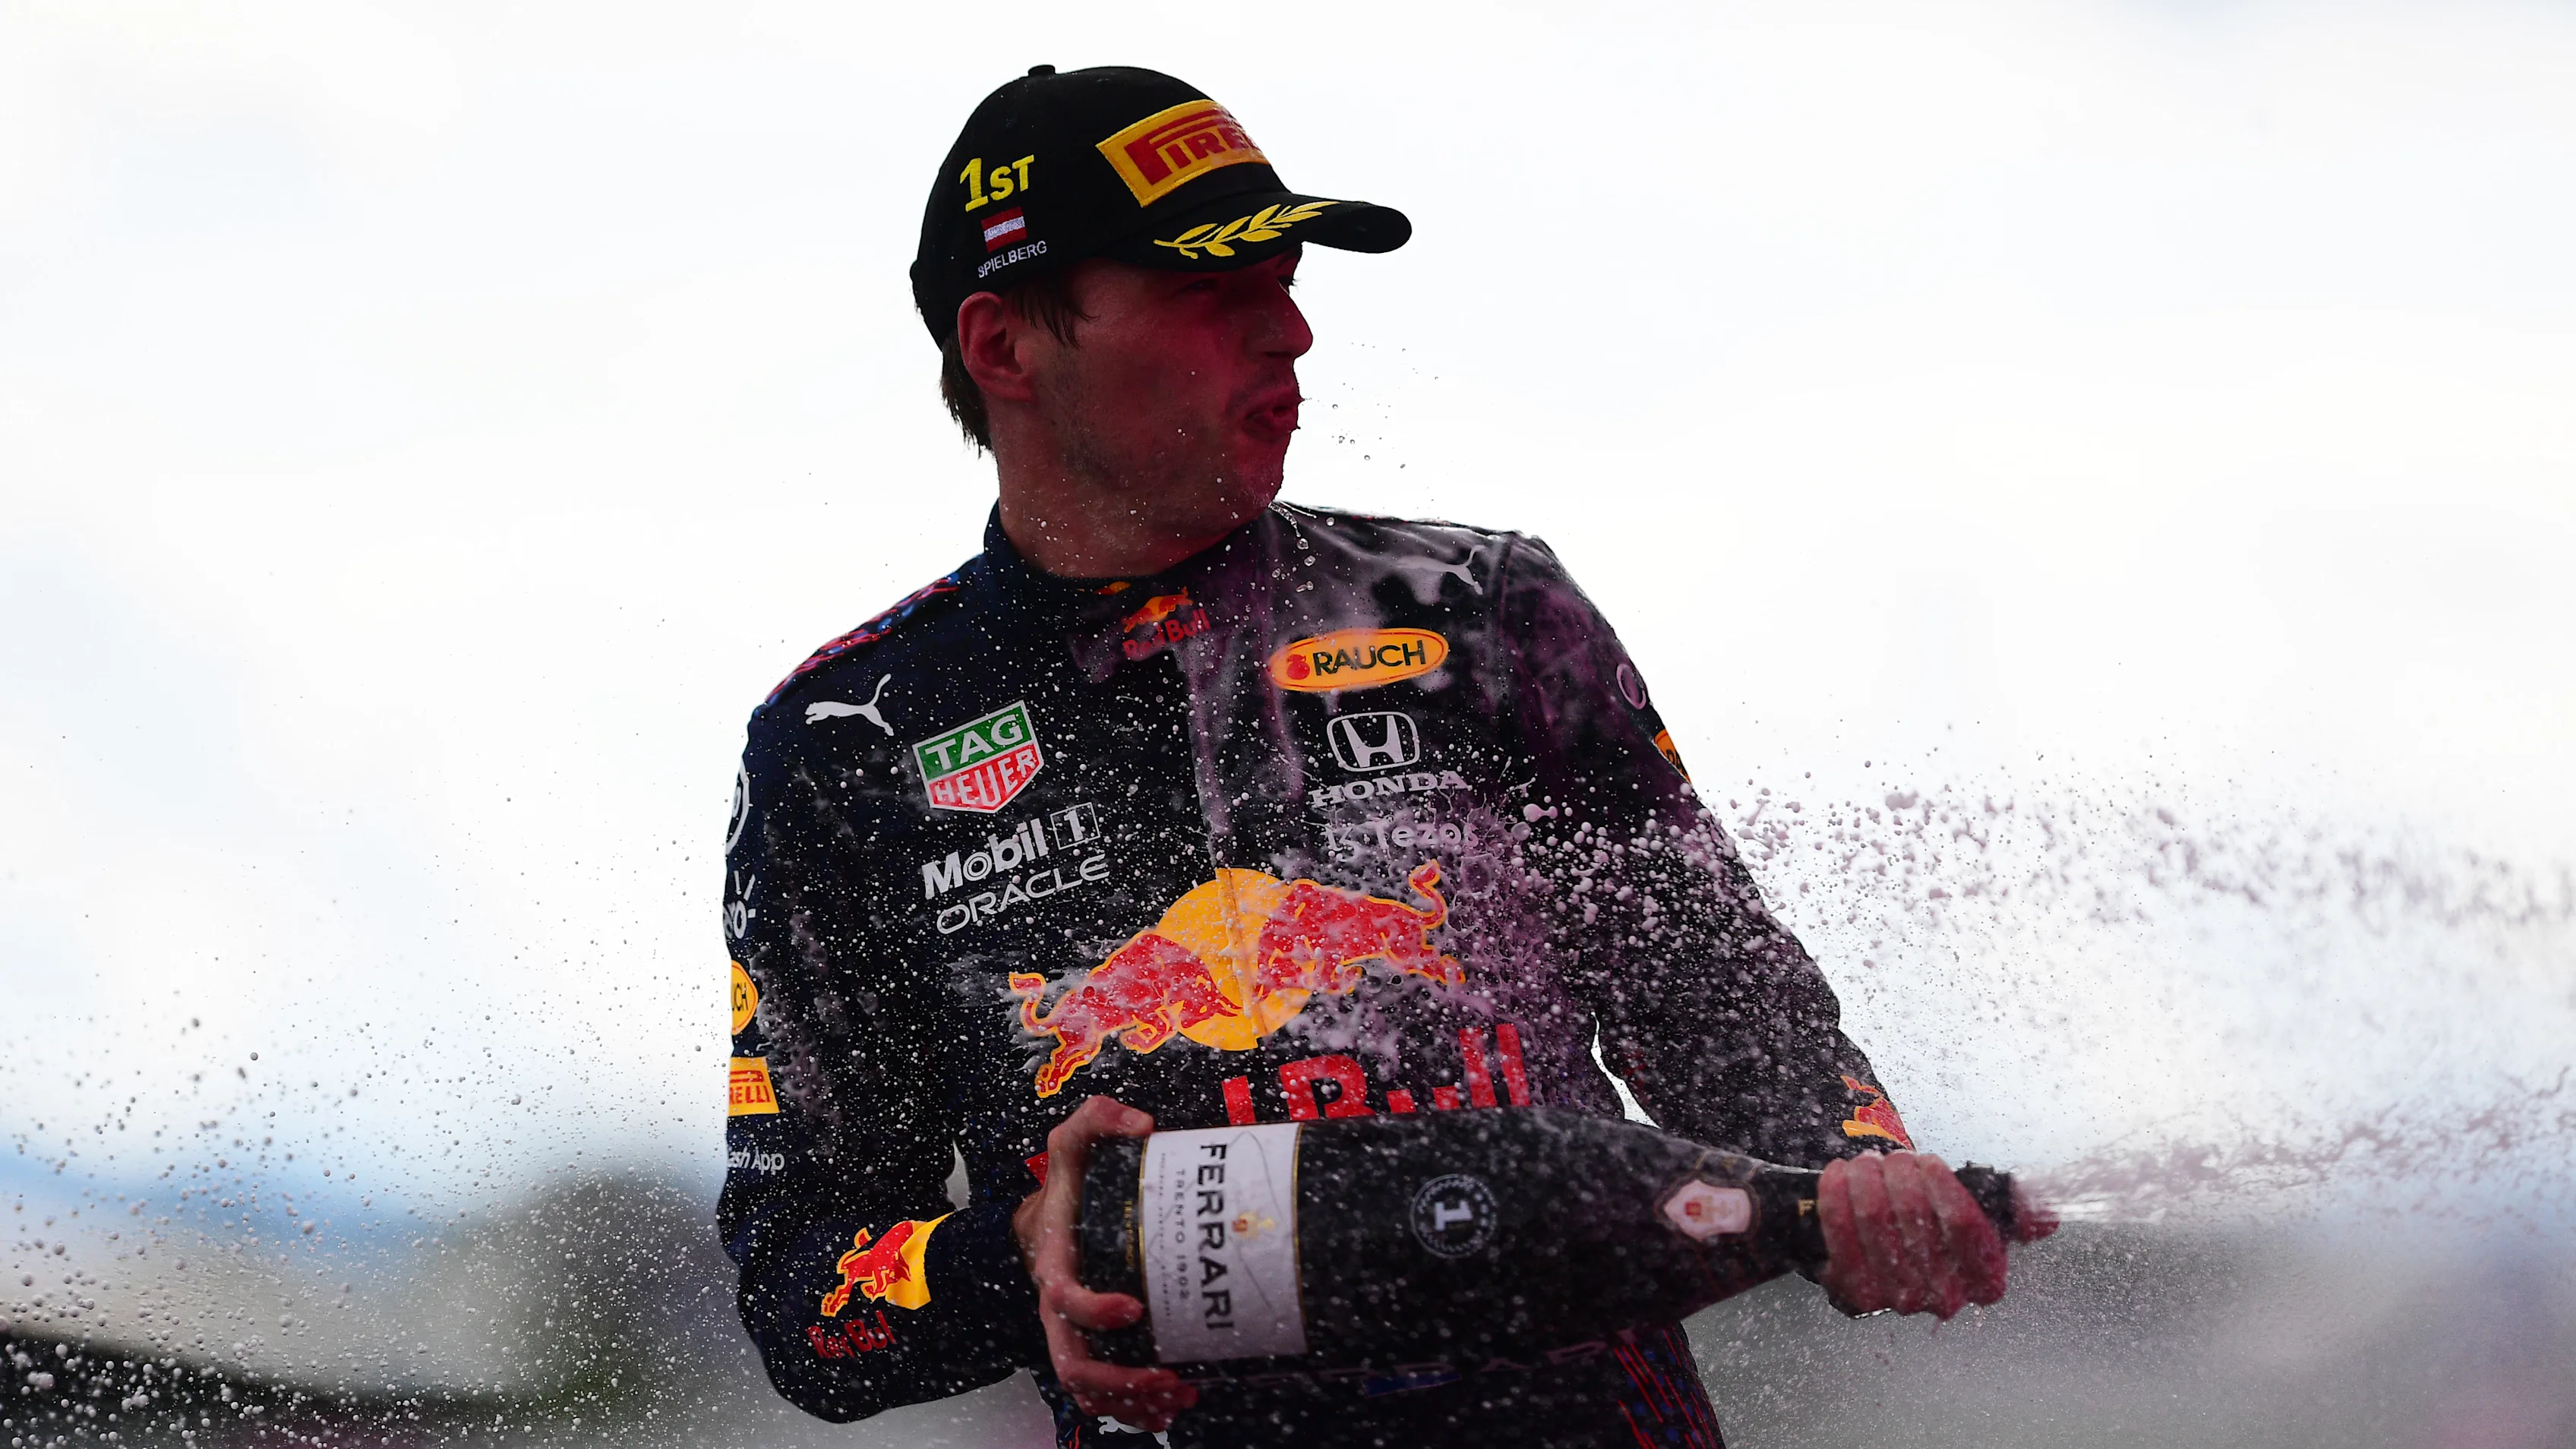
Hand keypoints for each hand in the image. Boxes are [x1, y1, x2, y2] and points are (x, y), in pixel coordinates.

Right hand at [1014, 1095, 1195, 1429]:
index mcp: (1054, 1266)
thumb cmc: (1064, 1186)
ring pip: (1090, 1390)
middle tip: (1166, 1377)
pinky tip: (1173, 1405)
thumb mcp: (1071, 1141)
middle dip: (1119, 1381)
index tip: (1135, 1306)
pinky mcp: (1093, 1346)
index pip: (1064, 1300)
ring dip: (1133, 1402)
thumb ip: (1097, 1117)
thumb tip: (1142, 1122)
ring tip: (1179, 1396)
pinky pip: (1106, 1393)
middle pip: (1074, 1366)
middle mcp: (1059, 1310)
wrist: (1045, 1221)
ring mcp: (1074, 1334)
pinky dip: (1136, 1408)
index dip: (1094, 1310)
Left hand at [1816, 1150, 2015, 1319]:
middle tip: (1893, 1157)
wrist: (1895, 1251)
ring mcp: (1897, 1300)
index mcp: (1986, 1281)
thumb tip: (2045, 1213)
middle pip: (1913, 1215)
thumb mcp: (1986, 1214)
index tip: (1928, 1161)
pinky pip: (1839, 1231)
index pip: (1964, 1224)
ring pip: (1874, 1217)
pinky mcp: (1853, 1293)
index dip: (1941, 1184)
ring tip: (1867, 1162)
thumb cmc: (1942, 1225)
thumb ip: (2017, 1208)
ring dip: (1866, 1177)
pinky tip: (1839, 1173)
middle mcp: (1944, 1298)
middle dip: (1899, 1172)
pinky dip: (1836, 1193)